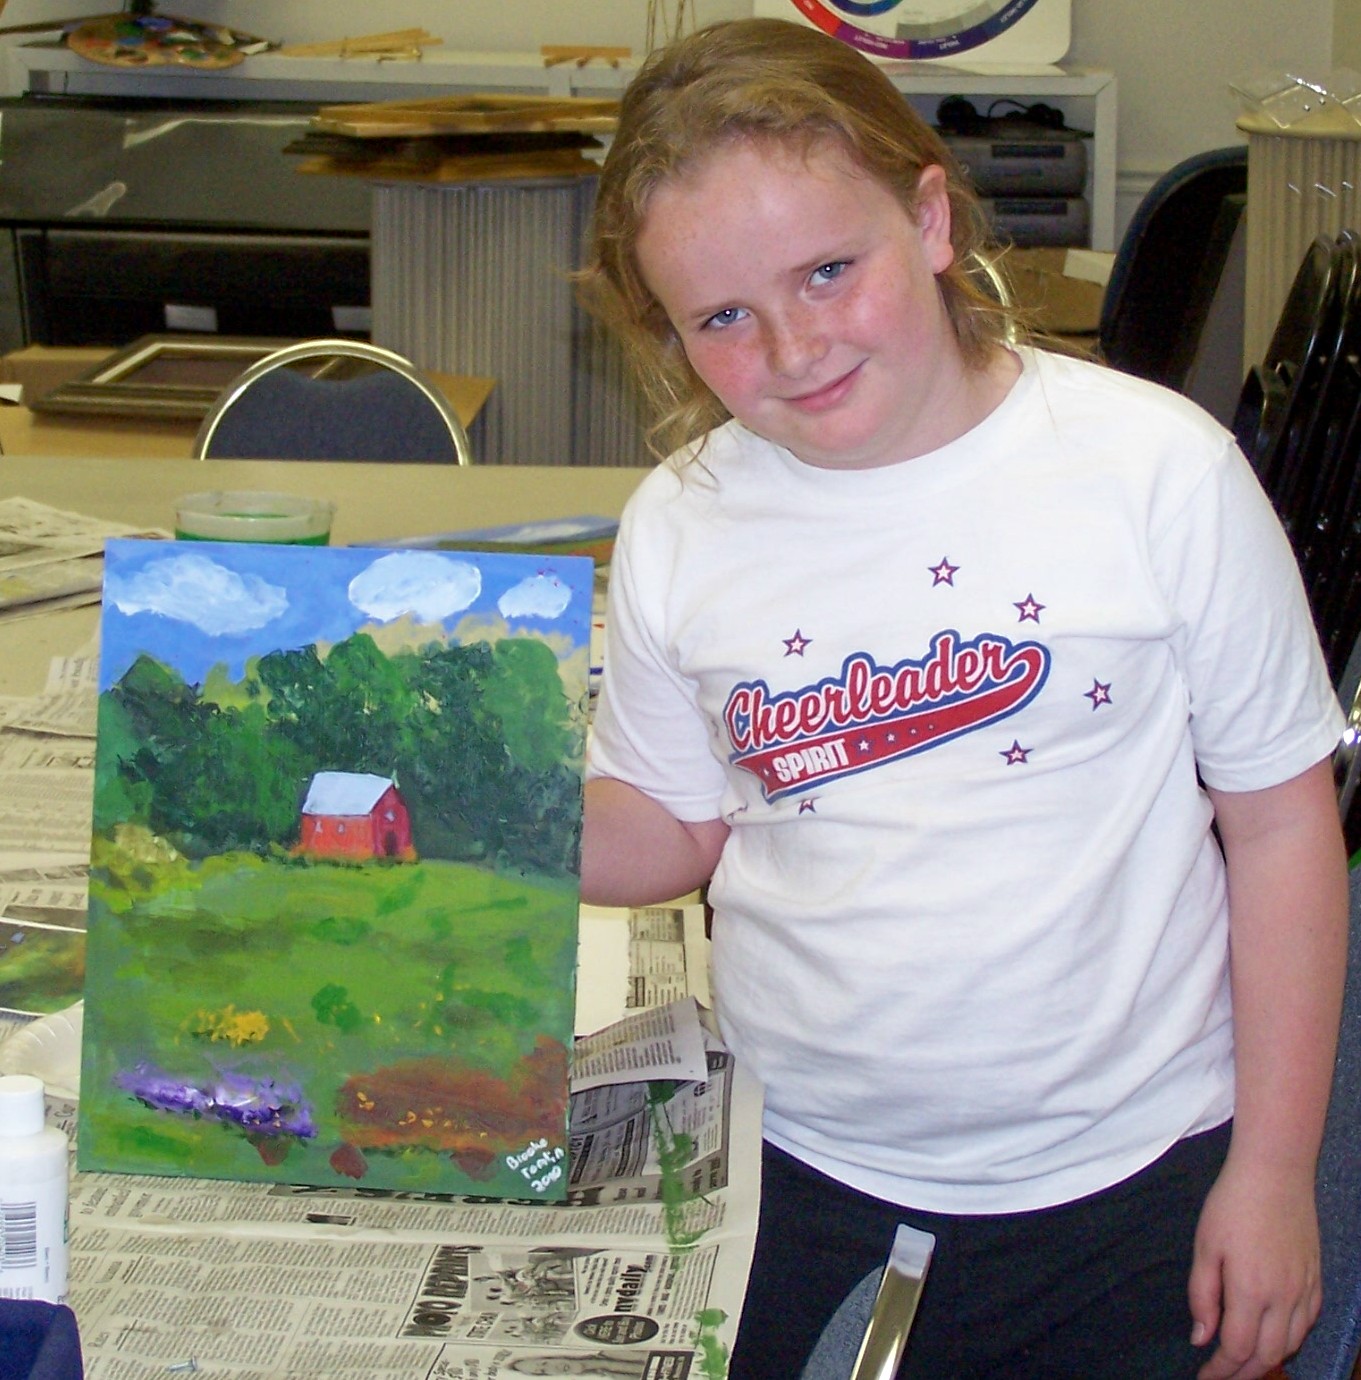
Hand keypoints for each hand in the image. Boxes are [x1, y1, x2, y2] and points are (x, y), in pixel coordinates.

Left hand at [1188, 1156, 1321, 1379]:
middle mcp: (1284, 1298)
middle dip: (1244, 1373)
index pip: (1239, 1349)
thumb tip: (1201, 1338)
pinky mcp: (1316, 1280)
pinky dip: (1289, 1340)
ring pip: (1290, 1345)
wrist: (1275, 1174)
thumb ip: (1202, 1295)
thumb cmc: (1232, 1205)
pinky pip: (1307, 1324)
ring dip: (1267, 1360)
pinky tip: (1273, 1337)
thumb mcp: (1205, 1246)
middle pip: (1268, 1356)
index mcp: (1251, 1291)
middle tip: (1222, 1376)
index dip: (1221, 1370)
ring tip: (1244, 1364)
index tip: (1204, 1377)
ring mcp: (1305, 1290)